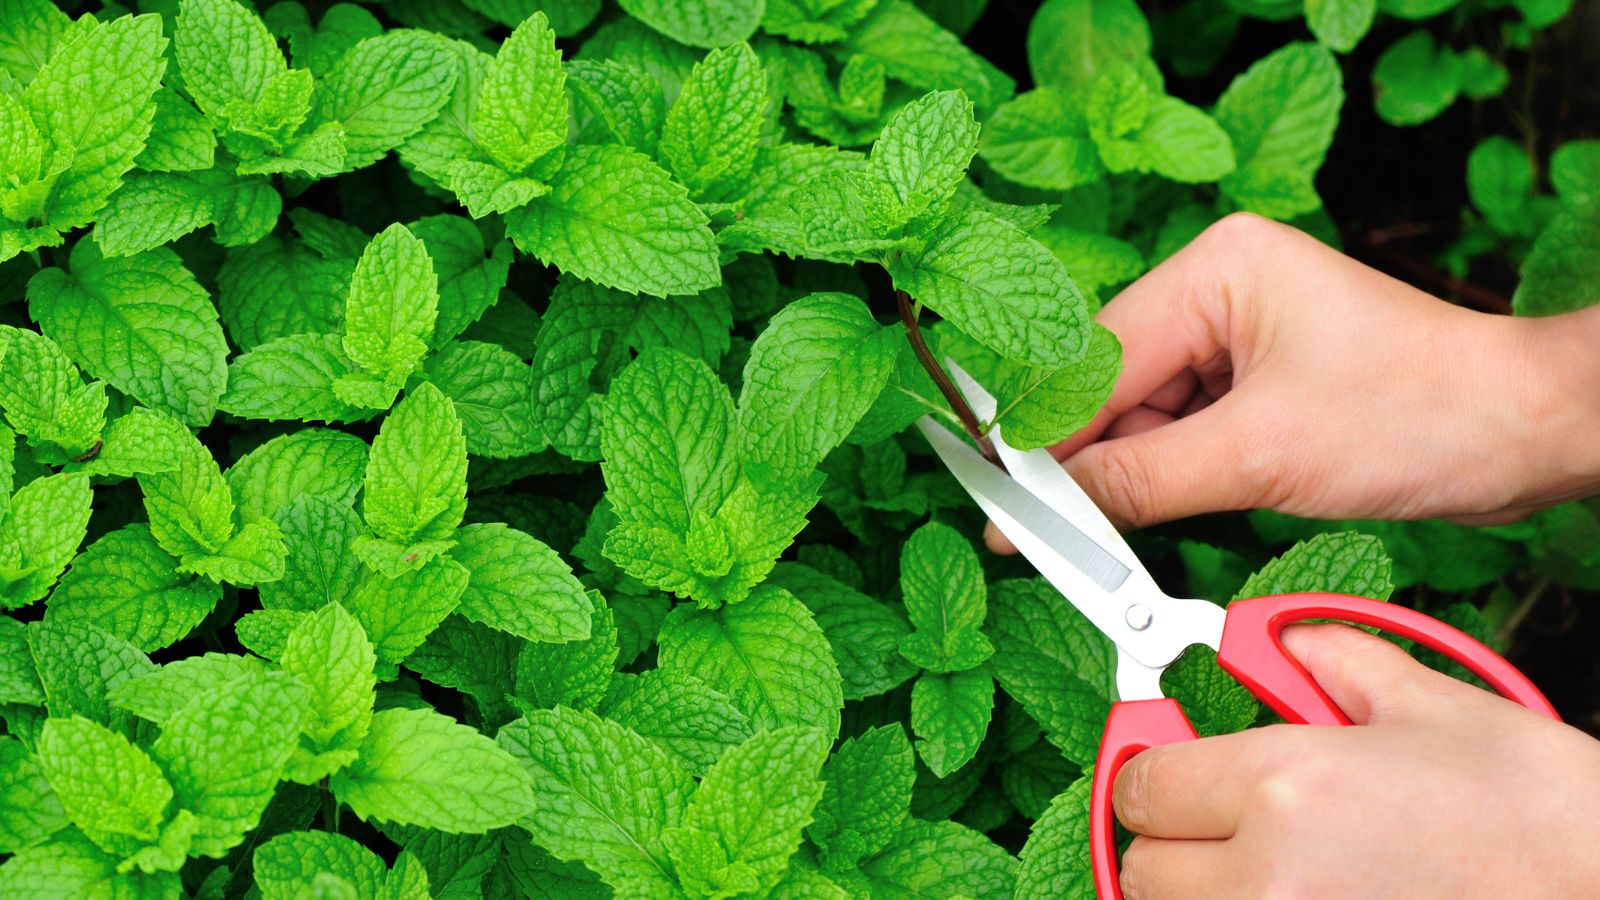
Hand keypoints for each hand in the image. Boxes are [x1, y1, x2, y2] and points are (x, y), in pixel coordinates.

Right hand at [991, 213, 1599, 545]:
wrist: (1523, 434)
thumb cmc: (1419, 415)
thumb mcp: (1260, 456)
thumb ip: (1138, 481)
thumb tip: (1048, 510)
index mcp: (1217, 267)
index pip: (1096, 359)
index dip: (1044, 437)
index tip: (998, 503)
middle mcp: (1219, 286)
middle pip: (1111, 385)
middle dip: (1084, 461)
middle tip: (1040, 537)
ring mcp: (1239, 331)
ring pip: (1142, 414)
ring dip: (1126, 474)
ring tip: (1100, 538)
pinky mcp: (1257, 377)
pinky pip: (1181, 428)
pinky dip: (1164, 475)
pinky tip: (1149, 514)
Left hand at [1114, 623, 1599, 897]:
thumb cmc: (1538, 813)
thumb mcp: (1432, 705)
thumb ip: (1332, 658)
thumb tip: (1278, 640)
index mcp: (1285, 786)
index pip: (1143, 784)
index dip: (1151, 765)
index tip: (1167, 758)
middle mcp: (1269, 875)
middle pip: (1145, 866)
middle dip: (1170, 835)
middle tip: (1213, 814)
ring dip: (1200, 888)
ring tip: (1260, 859)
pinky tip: (1291, 888)